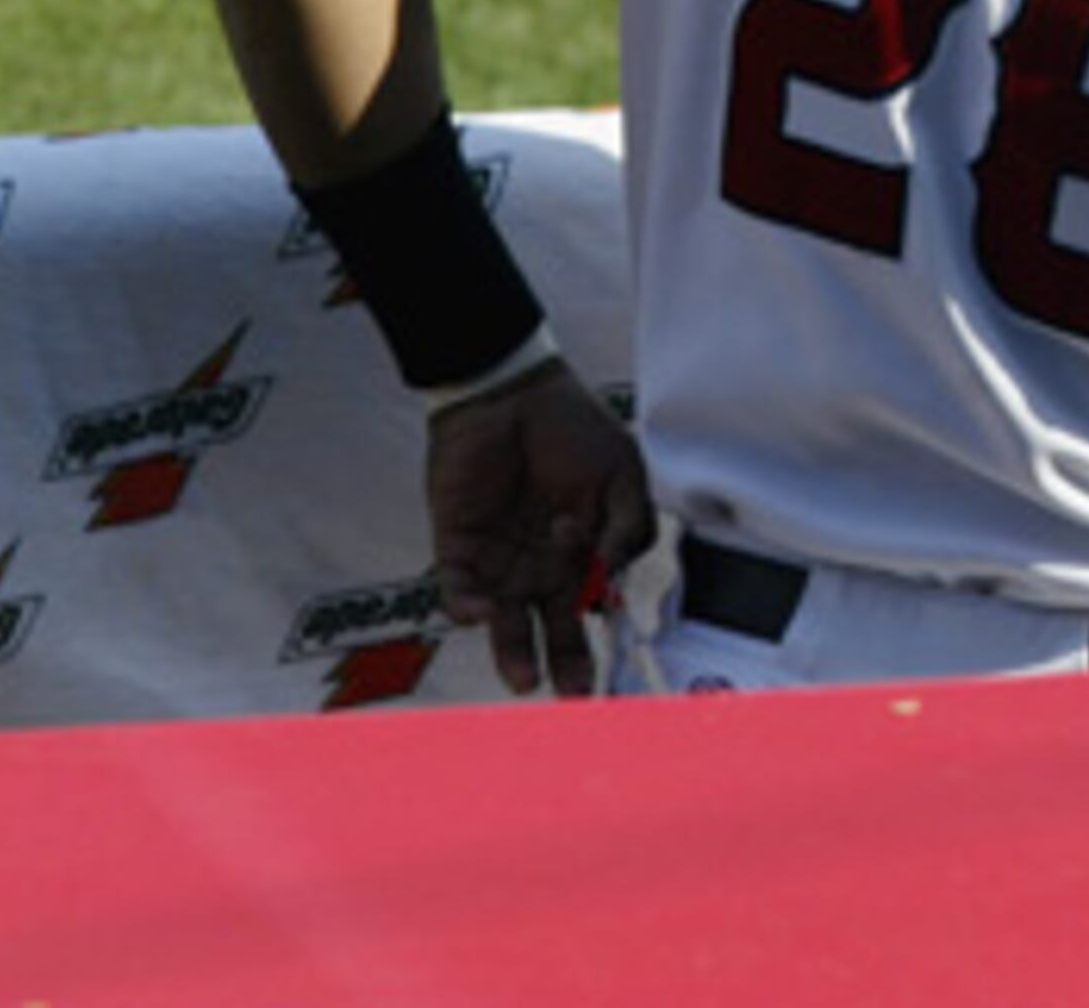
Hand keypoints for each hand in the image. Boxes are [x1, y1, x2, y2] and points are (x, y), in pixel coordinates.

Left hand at [422, 360, 655, 697]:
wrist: (510, 391)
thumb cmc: (573, 428)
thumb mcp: (622, 472)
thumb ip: (630, 524)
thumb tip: (614, 571)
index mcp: (582, 553)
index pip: (590, 610)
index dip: (598, 642)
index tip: (607, 670)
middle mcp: (539, 566)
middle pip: (548, 627)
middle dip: (560, 664)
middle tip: (573, 697)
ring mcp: (498, 559)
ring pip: (502, 620)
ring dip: (510, 650)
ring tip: (523, 679)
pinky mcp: (457, 546)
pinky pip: (458, 588)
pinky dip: (466, 604)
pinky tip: (481, 610)